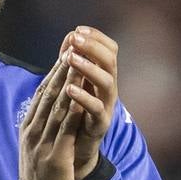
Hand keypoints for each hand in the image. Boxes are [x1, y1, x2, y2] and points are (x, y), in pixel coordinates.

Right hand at [19, 53, 80, 179]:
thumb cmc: (40, 178)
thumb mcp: (35, 147)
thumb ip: (41, 126)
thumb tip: (49, 106)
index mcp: (28, 128)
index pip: (40, 94)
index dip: (52, 72)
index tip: (64, 53)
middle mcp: (32, 132)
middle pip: (47, 95)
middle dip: (60, 69)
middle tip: (71, 47)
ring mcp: (42, 144)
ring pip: (56, 108)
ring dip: (68, 84)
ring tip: (79, 64)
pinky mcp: (55, 157)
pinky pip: (65, 130)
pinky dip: (73, 112)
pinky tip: (83, 98)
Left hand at [54, 26, 116, 179]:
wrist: (75, 150)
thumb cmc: (74, 114)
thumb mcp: (74, 83)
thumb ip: (72, 62)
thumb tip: (69, 36)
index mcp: (103, 75)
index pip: (109, 49)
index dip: (96, 37)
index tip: (77, 30)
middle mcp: (109, 88)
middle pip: (110, 61)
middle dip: (93, 47)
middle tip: (75, 39)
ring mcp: (107, 106)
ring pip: (107, 82)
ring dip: (89, 68)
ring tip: (71, 59)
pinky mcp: (101, 124)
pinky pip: (96, 109)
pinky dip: (83, 97)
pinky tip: (69, 89)